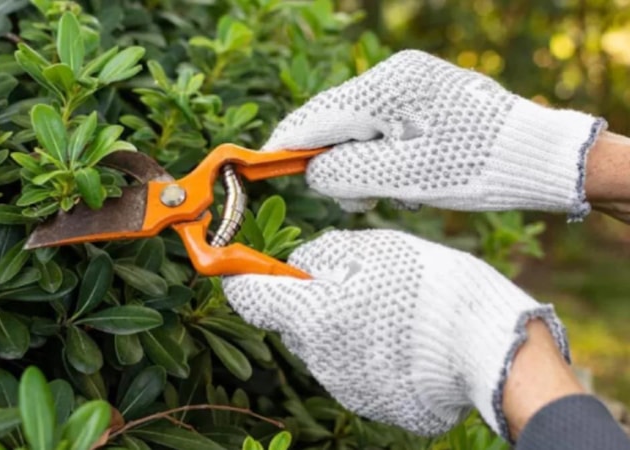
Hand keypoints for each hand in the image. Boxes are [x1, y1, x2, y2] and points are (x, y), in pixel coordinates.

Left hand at [222, 230, 569, 438]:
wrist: (488, 347)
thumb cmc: (431, 287)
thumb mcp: (374, 248)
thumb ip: (323, 254)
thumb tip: (299, 265)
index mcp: (311, 314)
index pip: (248, 297)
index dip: (241, 277)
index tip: (244, 267)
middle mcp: (318, 357)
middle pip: (292, 323)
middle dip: (310, 302)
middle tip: (353, 283)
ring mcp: (343, 386)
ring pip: (324, 347)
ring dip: (340, 328)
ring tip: (391, 313)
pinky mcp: (370, 404)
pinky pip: (353, 372)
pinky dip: (366, 355)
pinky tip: (402, 342)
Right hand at [264, 50, 605, 219]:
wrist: (538, 158)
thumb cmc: (475, 167)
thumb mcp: (405, 176)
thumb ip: (347, 172)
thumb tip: (310, 173)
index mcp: (392, 85)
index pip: (322, 114)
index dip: (288, 141)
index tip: (259, 161)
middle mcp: (397, 75)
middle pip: (336, 118)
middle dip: (330, 160)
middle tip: (346, 199)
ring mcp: (410, 84)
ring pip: (357, 126)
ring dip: (356, 162)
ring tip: (378, 194)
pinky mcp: (421, 98)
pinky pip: (380, 127)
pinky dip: (376, 155)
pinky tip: (395, 178)